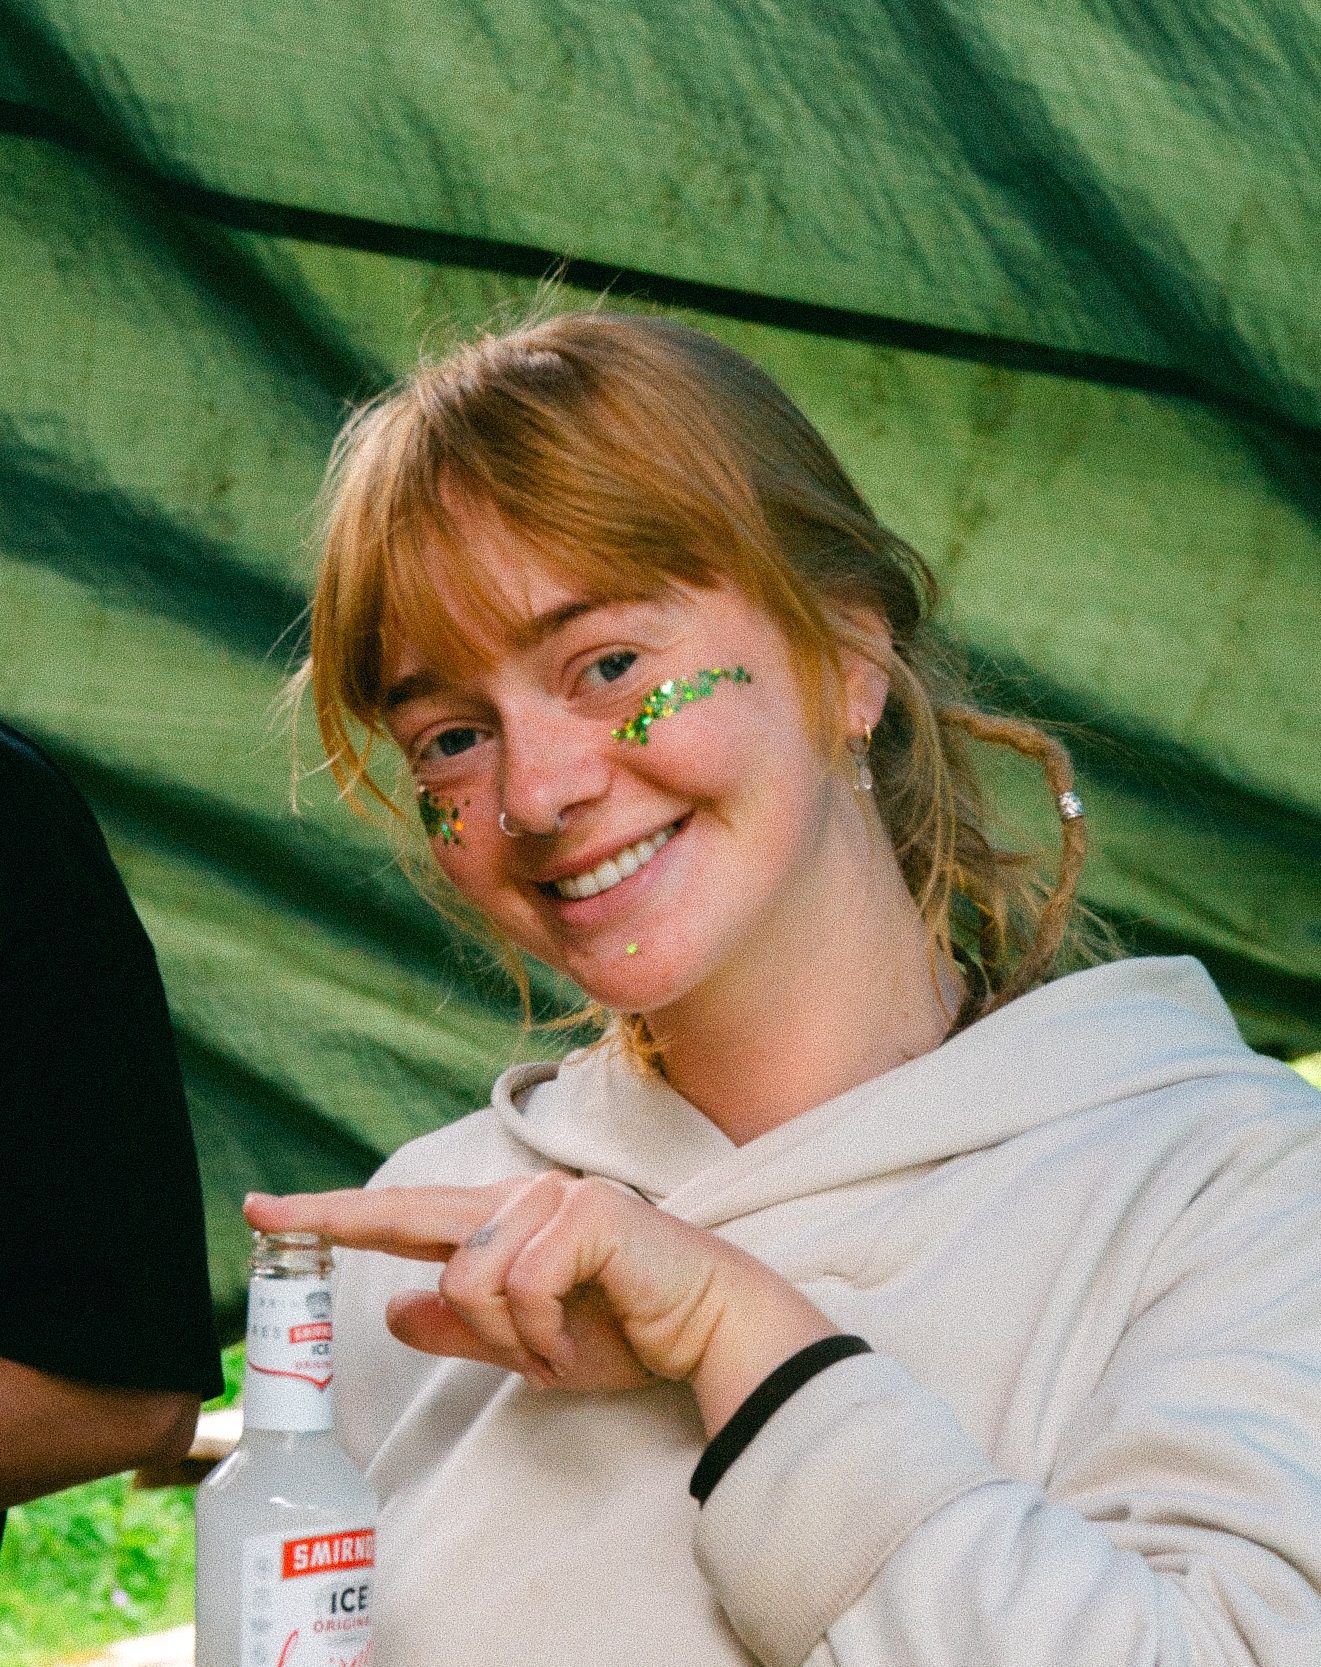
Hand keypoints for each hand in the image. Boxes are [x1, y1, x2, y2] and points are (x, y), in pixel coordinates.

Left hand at [244, 1175, 836, 1434]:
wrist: (710, 1331)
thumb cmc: (629, 1331)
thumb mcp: (528, 1346)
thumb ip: (464, 1327)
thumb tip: (392, 1307)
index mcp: (503, 1227)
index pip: (407, 1219)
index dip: (335, 1213)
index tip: (264, 1211)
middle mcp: (520, 1201)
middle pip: (412, 1217)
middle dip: (338, 1218)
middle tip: (260, 1212)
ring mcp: (553, 1200)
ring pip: (470, 1278)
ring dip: (510, 1339)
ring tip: (557, 1349)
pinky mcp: (585, 1214)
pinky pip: (521, 1286)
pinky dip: (543, 1335)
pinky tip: (580, 1338)